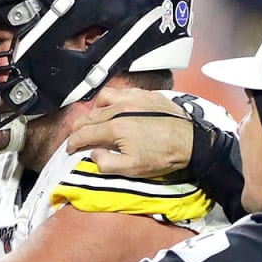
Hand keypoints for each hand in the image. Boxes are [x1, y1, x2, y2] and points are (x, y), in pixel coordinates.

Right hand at [66, 88, 193, 176]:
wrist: (191, 142)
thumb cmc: (163, 156)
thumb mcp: (131, 169)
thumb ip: (106, 164)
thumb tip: (94, 154)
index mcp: (115, 128)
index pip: (84, 133)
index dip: (73, 142)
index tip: (71, 149)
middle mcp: (122, 109)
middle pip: (89, 115)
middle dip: (79, 128)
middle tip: (78, 137)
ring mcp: (135, 99)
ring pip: (104, 98)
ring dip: (95, 110)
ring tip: (96, 120)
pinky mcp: (147, 95)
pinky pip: (123, 91)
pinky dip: (114, 100)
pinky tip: (117, 109)